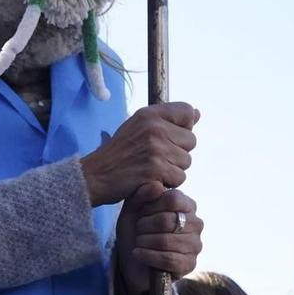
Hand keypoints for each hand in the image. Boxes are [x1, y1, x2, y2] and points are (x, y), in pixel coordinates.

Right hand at [80, 102, 197, 205]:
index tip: (169, 137)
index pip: (187, 111)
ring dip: (173, 170)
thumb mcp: (138, 127)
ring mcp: (156, 149)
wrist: (96, 176)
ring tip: (151, 169)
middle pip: (191, 140)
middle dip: (178, 153)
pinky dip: (168, 183)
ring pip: (186, 161)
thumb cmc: (118, 153)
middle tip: (155, 158)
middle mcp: (154, 128)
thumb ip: (167, 120)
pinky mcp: (156, 169)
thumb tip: (198, 114)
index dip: (184, 127)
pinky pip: (179, 177)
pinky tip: (151, 180)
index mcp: (150, 114)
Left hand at [114, 184, 202, 294]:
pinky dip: (147, 256)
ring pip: (166, 240)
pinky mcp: (190, 264)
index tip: (140, 213)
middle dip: (144, 226)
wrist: (132, 260)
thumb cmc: (135, 230)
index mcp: (186, 205)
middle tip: (137, 230)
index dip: (150, 206)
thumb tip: (157, 185)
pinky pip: (168, 259)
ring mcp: (195, 245)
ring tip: (138, 242)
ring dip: (144, 241)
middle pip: (168, 220)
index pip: (173, 198)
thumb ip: (142, 194)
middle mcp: (196, 223)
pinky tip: (137, 253)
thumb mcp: (132, 209)